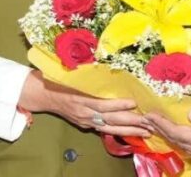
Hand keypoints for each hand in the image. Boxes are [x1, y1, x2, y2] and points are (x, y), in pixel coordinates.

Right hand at [18, 70, 149, 137]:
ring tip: (146, 132)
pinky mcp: (85, 124)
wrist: (42, 94)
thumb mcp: (72, 75)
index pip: (102, 105)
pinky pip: (104, 130)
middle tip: (149, 123)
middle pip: (110, 120)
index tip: (133, 102)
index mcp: (80, 100)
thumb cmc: (58, 80)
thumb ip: (89, 73)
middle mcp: (84, 113)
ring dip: (129, 131)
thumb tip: (109, 59)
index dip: (118, 105)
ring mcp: (85, 121)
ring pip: (110, 129)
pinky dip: (119, 132)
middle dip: (131, 122)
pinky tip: (132, 132)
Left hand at [144, 108, 190, 163]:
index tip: (150, 115)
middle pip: (177, 140)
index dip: (162, 124)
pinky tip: (177, 137)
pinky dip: (180, 140)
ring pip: (183, 145)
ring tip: (157, 125)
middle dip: (160, 129)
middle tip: (147, 118)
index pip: (178, 132)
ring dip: (168, 134)